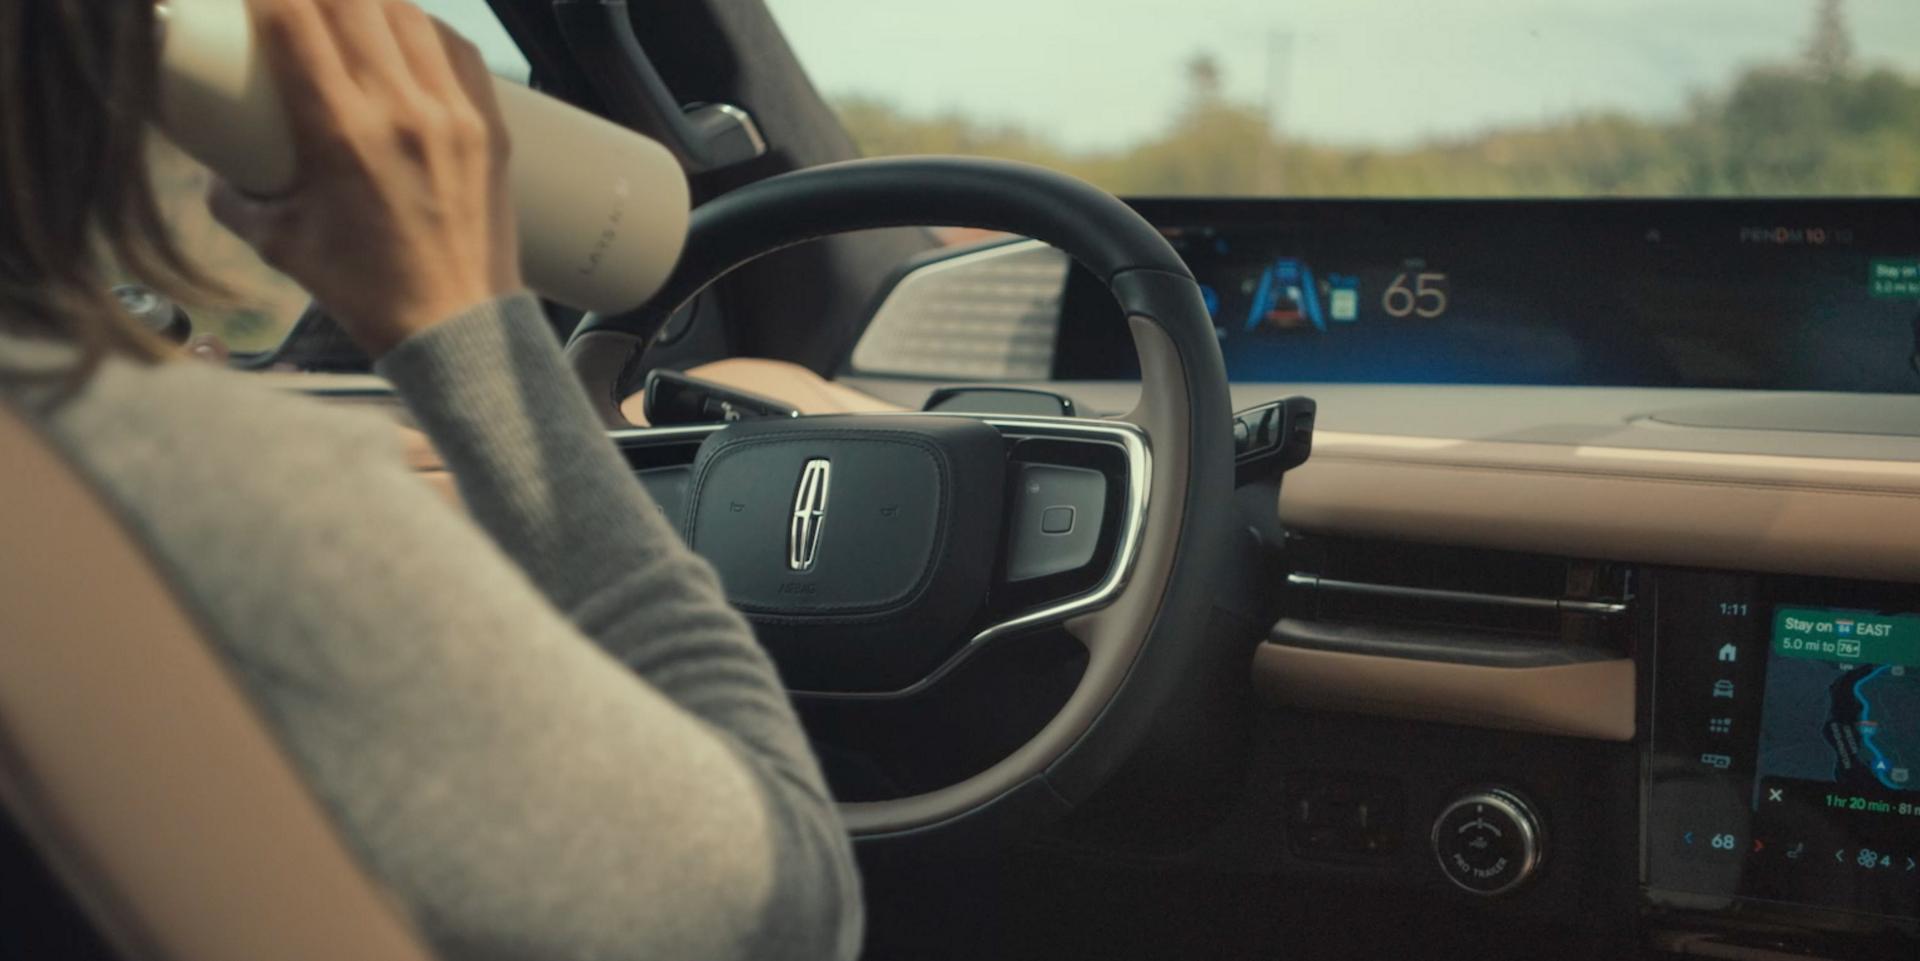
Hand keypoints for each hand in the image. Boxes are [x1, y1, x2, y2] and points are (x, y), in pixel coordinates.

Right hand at [209, 0, 519, 356]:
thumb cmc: (366, 292)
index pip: (295, 20)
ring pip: (408, 13)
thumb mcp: (280, 243)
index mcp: (343, 133)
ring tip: (344, 7)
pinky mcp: (491, 124)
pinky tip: (401, 31)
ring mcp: (455, 113)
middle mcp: (403, 110)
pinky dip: (423, 27)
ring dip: (368, 0)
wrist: (458, 328)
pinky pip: (456, 48)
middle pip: (353, 0)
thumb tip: (213, 167)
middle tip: (297, 5)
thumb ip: (234, 196)